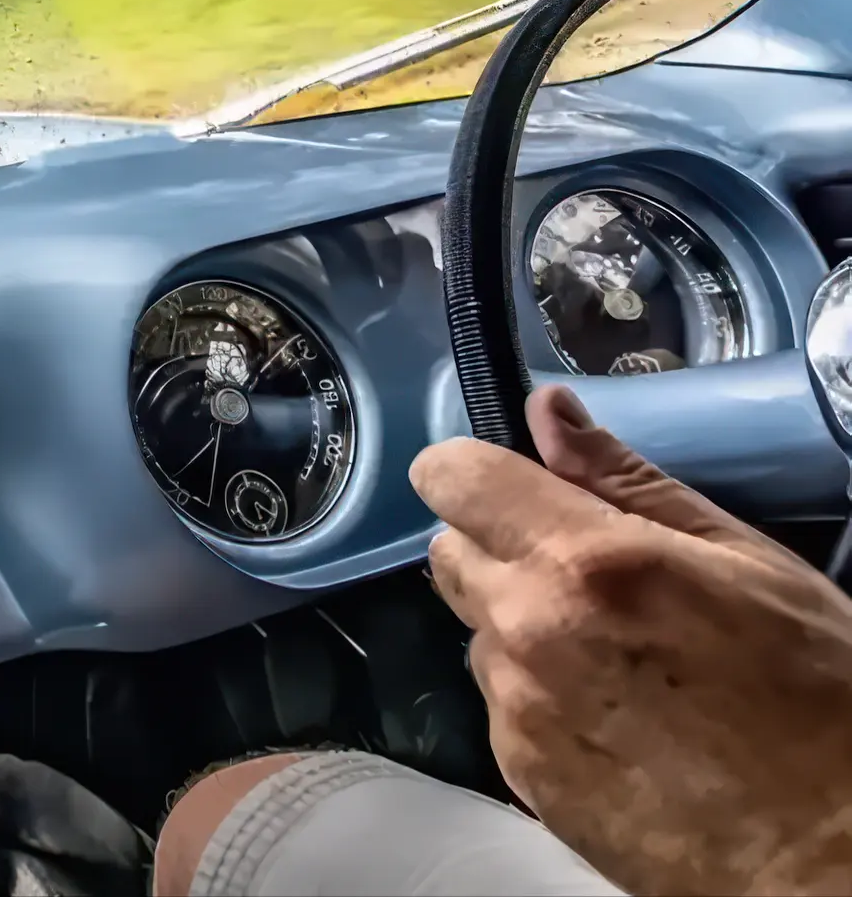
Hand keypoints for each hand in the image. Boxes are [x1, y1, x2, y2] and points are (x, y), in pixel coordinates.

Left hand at [412, 385, 851, 895]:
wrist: (829, 853)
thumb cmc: (818, 699)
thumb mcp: (745, 563)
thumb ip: (627, 482)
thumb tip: (548, 413)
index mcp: (583, 564)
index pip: (454, 478)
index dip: (472, 470)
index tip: (504, 480)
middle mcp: (528, 631)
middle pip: (452, 554)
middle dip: (500, 547)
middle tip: (586, 573)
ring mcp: (517, 709)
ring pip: (478, 632)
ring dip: (522, 628)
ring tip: (620, 657)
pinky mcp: (518, 773)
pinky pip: (502, 705)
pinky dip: (540, 698)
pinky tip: (618, 716)